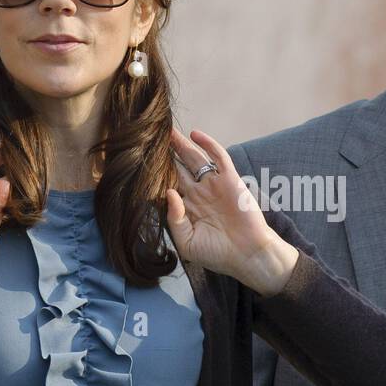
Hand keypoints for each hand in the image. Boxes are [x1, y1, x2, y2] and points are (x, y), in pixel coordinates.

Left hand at [164, 128, 298, 295]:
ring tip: (166, 129)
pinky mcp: (230, 180)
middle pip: (178, 167)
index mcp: (187, 208)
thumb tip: (168, 192)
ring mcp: (214, 185)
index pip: (168, 184)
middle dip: (165, 153)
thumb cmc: (217, 253)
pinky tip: (195, 134)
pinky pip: (218, 157)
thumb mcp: (187, 242)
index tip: (138, 161)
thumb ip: (174, 219)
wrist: (248, 255)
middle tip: (149, 136)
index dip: (155, 173)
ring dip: (181, 144)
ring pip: (194, 158)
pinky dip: (208, 144)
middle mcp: (199, 193)